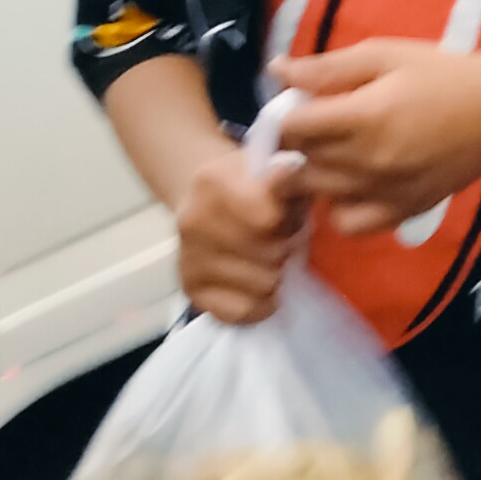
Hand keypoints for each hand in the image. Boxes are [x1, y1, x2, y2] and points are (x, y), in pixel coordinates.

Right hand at [173, 147, 304, 323]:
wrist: (207, 201)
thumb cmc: (255, 186)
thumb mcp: (276, 168)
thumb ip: (292, 174)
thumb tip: (293, 174)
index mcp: (213, 182)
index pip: (268, 217)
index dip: (291, 219)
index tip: (289, 211)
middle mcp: (192, 220)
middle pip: (272, 253)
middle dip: (287, 246)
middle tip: (282, 238)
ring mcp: (188, 258)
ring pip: (264, 283)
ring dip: (278, 273)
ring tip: (269, 256)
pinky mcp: (190, 289)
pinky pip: (244, 311)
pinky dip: (262, 303)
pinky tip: (258, 283)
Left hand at [269, 40, 480, 235]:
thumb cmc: (443, 74)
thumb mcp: (385, 54)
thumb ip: (327, 67)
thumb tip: (276, 72)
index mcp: (364, 117)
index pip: (290, 128)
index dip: (283, 115)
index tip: (296, 105)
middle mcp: (369, 162)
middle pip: (299, 162)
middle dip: (296, 143)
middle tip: (312, 125)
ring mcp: (385, 193)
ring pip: (317, 195)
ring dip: (312, 174)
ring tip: (329, 154)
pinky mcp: (402, 211)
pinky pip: (348, 224)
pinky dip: (339, 208)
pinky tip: (349, 185)